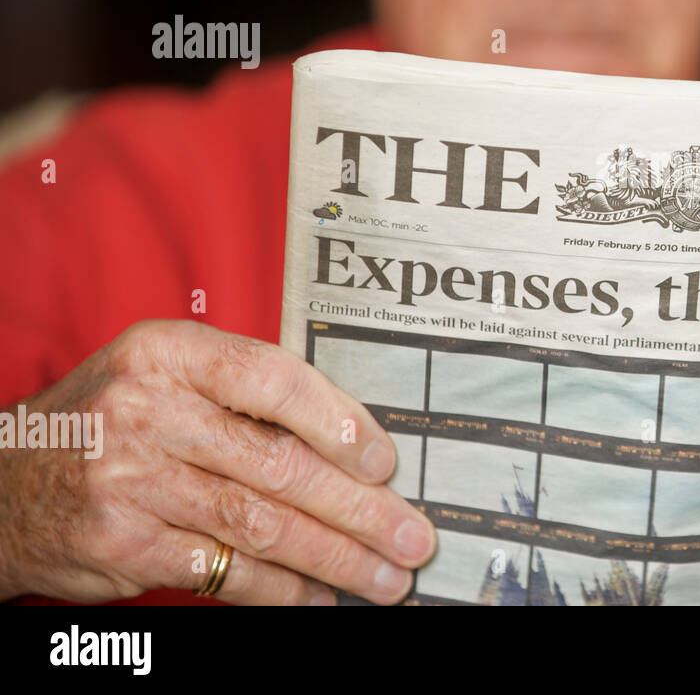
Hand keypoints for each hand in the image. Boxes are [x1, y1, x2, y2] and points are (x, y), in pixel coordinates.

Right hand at [0, 319, 436, 604]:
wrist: (7, 483)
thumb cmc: (109, 422)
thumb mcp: (163, 377)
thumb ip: (244, 393)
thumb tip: (353, 440)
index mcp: (169, 353)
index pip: (273, 379)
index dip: (339, 422)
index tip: (385, 461)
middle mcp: (148, 411)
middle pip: (279, 464)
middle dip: (359, 508)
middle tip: (410, 537)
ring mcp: (131, 480)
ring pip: (260, 524)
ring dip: (334, 556)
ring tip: (382, 576)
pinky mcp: (124, 544)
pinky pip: (222, 570)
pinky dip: (279, 589)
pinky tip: (318, 595)